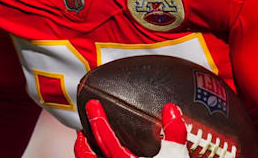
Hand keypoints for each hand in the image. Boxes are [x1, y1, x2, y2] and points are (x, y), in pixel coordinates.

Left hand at [74, 100, 188, 157]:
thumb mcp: (175, 157)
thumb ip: (174, 133)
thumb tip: (171, 110)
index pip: (105, 138)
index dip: (98, 119)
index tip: (93, 106)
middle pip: (88, 157)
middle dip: (83, 141)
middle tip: (82, 129)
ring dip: (86, 156)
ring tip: (85, 146)